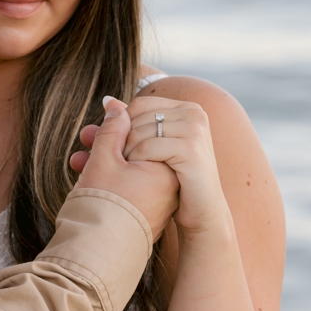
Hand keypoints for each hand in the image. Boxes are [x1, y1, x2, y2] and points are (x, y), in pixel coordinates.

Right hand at [72, 98, 178, 237]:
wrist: (96, 256)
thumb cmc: (101, 206)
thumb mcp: (104, 159)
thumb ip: (112, 128)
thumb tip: (118, 105)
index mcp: (166, 168)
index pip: (146, 130)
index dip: (118, 126)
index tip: (95, 131)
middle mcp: (169, 183)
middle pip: (139, 148)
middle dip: (108, 142)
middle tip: (84, 139)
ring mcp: (159, 199)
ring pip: (132, 167)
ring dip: (105, 159)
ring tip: (78, 160)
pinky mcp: (147, 211)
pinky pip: (131, 185)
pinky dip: (112, 177)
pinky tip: (87, 175)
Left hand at [121, 95, 231, 235]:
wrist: (203, 209)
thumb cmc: (178, 179)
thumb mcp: (156, 146)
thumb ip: (132, 122)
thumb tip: (107, 100)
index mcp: (188, 108)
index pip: (140, 104)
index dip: (122, 125)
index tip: (116, 148)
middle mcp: (194, 113)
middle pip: (139, 116)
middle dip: (121, 139)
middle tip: (116, 161)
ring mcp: (194, 129)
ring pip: (140, 131)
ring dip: (126, 151)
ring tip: (126, 169)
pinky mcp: (191, 149)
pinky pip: (148, 147)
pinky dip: (136, 161)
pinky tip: (138, 174)